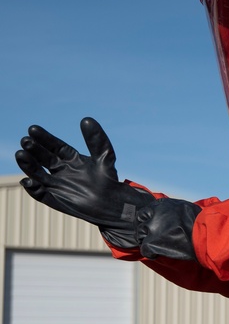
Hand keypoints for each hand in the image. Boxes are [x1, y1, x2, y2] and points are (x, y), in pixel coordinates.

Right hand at [15, 118, 153, 247]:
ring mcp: (56, 185)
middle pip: (43, 158)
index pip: (54, 146)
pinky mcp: (55, 200)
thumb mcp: (104, 156)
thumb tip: (86, 119)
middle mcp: (60, 170)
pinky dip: (32, 189)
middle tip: (25, 141)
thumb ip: (96, 140)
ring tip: (21, 154)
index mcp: (70, 159)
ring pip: (37, 174)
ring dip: (28, 165)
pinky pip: (40, 194)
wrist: (113, 204)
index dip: (44, 138)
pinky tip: (28, 181)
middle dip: (33, 150)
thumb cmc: (109, 180)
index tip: (33, 129)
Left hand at [137, 198, 201, 259]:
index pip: (145, 212)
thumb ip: (171, 209)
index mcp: (161, 205)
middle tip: (156, 238)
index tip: (154, 227)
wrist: (204, 235)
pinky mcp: (152, 243)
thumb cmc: (200, 222)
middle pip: (141, 224)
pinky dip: (151, 253)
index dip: (149, 220)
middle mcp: (154, 215)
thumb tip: (169, 213)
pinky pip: (145, 250)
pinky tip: (158, 254)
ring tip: (159, 246)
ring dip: (148, 242)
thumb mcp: (185, 207)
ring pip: (141, 236)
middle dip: (146, 231)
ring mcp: (152, 229)